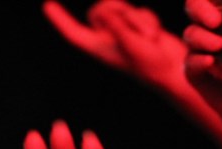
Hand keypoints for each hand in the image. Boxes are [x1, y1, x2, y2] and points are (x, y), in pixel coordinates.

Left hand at [45, 0, 187, 90]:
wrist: (174, 69)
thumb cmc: (150, 64)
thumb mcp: (130, 44)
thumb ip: (116, 25)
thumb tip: (104, 9)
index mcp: (97, 48)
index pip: (73, 32)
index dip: (60, 19)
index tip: (47, 4)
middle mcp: (107, 39)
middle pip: (99, 10)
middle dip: (116, 10)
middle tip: (130, 25)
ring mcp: (122, 32)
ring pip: (121, 8)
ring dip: (136, 17)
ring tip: (148, 36)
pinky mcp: (138, 26)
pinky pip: (139, 11)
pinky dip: (149, 20)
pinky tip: (155, 35)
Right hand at [184, 0, 221, 137]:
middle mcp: (216, 30)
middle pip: (195, 9)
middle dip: (199, 8)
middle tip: (216, 21)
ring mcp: (204, 52)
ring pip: (191, 35)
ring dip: (201, 38)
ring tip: (219, 45)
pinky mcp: (197, 75)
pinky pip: (190, 64)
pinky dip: (197, 61)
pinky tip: (208, 62)